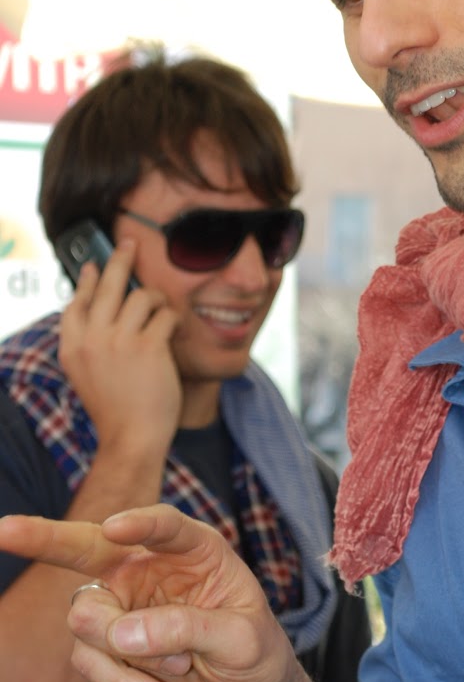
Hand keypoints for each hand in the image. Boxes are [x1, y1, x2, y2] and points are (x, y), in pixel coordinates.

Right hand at [0, 506, 299, 681]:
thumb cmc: (255, 654)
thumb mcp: (242, 641)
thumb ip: (187, 629)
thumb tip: (121, 635)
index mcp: (194, 549)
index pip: (164, 526)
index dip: (140, 524)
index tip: (116, 527)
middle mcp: (150, 567)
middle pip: (89, 546)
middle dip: (44, 537)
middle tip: (4, 530)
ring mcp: (122, 604)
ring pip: (87, 617)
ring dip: (125, 653)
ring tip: (178, 670)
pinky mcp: (107, 644)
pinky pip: (90, 660)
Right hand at [59, 243, 182, 456]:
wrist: (132, 439)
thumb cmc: (116, 410)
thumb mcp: (88, 374)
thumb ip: (89, 343)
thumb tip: (99, 306)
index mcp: (72, 347)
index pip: (77, 303)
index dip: (88, 281)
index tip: (95, 266)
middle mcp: (92, 340)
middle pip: (108, 285)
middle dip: (121, 258)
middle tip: (130, 242)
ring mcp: (119, 342)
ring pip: (141, 296)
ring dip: (157, 300)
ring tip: (161, 312)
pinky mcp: (148, 347)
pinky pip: (165, 315)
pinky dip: (172, 320)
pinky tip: (173, 330)